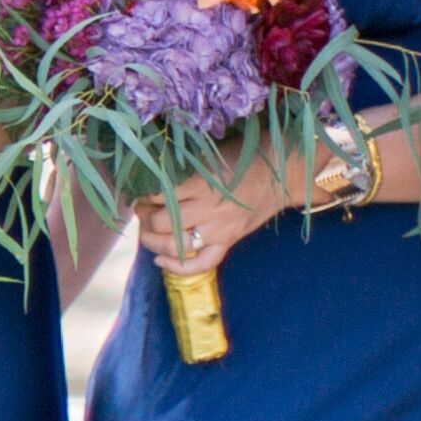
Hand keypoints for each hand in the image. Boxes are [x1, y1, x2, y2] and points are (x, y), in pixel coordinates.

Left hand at [135, 153, 298, 283]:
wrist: (281, 171)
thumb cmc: (244, 154)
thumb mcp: (210, 153)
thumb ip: (184, 166)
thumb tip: (150, 171)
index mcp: (202, 181)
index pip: (158, 194)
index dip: (142, 194)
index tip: (139, 189)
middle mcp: (208, 208)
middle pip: (161, 222)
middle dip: (144, 217)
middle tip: (142, 208)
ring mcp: (219, 229)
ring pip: (174, 245)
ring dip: (152, 240)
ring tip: (147, 230)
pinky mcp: (229, 241)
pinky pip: (202, 263)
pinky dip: (177, 267)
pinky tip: (160, 260)